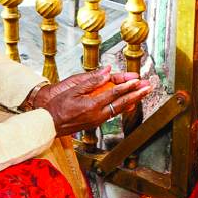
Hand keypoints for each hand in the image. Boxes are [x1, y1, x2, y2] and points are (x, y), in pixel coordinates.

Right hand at [29, 67, 150, 135]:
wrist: (49, 124)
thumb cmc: (58, 107)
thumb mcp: (72, 90)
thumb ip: (91, 82)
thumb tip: (106, 72)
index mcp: (91, 105)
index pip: (114, 94)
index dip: (127, 86)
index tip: (137, 80)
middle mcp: (97, 114)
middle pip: (122, 103)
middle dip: (137, 95)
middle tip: (148, 88)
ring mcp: (97, 120)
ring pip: (119, 109)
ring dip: (133, 101)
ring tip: (143, 94)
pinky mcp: (96, 123)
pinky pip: (113, 114)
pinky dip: (123, 108)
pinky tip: (130, 104)